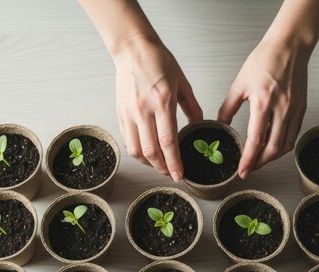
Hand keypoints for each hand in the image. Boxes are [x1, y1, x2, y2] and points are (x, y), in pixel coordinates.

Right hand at [114, 35, 202, 180]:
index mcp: (163, 103)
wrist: (133, 50)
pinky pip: (127, 140)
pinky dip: (137, 151)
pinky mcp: (120, 113)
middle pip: (151, 151)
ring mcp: (129, 113)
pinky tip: (146, 152)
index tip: (180, 175)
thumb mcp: (183, 83)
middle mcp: (143, 110)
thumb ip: (192, 107)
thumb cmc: (158, 61)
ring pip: (136, 150)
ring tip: (159, 165)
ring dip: (148, 163)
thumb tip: (198, 125)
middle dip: (162, 168)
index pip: (168, 142)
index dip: (174, 163)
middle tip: (171, 174)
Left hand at [218, 40, 308, 178]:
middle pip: (273, 148)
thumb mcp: (240, 83)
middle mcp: (282, 109)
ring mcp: (294, 110)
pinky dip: (283, 145)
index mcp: (264, 102)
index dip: (249, 159)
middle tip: (249, 169)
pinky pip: (293, 134)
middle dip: (260, 163)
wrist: (289, 47)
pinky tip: (274, 146)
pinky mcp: (302, 109)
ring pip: (286, 145)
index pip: (256, 140)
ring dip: (273, 157)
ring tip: (260, 160)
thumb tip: (222, 123)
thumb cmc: (265, 60)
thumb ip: (229, 106)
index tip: (242, 171)